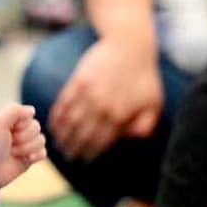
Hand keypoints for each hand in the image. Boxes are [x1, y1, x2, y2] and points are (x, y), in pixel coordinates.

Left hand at [0, 103, 46, 187]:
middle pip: (36, 127)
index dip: (21, 124)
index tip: (8, 130)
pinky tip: (26, 159)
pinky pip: (43, 152)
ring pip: (41, 140)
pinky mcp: (29, 158)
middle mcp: (19, 131)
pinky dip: (36, 155)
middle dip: (23, 137)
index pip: (29, 116)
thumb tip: (32, 110)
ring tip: (13, 153)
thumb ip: (14, 110)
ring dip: (27, 147)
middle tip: (10, 144)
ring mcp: (25, 145)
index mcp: (11, 121)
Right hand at [48, 35, 162, 159]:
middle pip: (82, 134)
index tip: (84, 160)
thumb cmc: (144, 76)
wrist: (129, 45)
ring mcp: (87, 94)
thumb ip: (145, 125)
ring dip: (62, 135)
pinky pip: (62, 103)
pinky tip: (53, 125)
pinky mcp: (77, 82)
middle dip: (73, 148)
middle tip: (68, 156)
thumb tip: (130, 139)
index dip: (90, 153)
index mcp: (119, 115)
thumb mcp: (154, 103)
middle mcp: (100, 107)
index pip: (100, 141)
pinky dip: (56, 116)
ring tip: (57, 144)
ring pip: (69, 121)